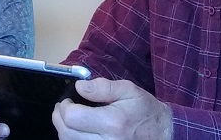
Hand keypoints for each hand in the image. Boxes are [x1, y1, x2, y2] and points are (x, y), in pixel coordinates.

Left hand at [52, 78, 172, 139]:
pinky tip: (78, 130)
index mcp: (112, 122)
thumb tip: (79, 87)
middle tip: (63, 108)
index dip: (64, 107)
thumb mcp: (128, 90)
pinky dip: (73, 138)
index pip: (72, 117)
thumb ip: (102, 87)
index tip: (68, 100)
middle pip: (66, 133)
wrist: (162, 132)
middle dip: (59, 118)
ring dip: (64, 130)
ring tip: (70, 118)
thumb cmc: (144, 110)